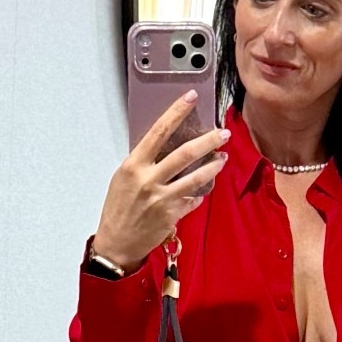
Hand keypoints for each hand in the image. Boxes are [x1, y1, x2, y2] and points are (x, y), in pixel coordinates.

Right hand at [91, 93, 228, 272]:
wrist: (117, 243)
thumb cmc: (119, 208)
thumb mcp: (124, 178)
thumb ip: (144, 163)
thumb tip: (167, 147)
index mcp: (134, 165)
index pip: (159, 131)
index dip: (177, 112)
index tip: (192, 98)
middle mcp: (149, 180)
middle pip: (186, 153)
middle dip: (209, 140)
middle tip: (223, 133)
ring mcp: (163, 198)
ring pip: (197, 177)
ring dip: (214, 166)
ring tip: (223, 158)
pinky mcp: (173, 215)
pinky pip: (193, 199)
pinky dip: (199, 193)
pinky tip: (202, 189)